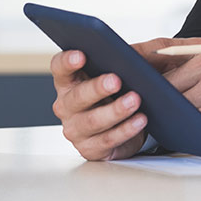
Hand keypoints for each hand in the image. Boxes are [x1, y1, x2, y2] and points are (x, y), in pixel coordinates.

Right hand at [49, 37, 200, 159]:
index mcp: (69, 80)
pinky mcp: (90, 149)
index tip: (81, 55)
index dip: (67, 61)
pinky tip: (140, 120)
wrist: (127, 123)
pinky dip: (125, 130)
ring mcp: (76, 129)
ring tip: (135, 100)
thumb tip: (141, 51)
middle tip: (116, 80)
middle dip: (97, 88)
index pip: (60, 67)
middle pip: (77, 96)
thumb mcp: (124, 69)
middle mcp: (66, 105)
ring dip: (115, 110)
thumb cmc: (120, 91)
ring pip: (93, 121)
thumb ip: (128, 57)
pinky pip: (107, 140)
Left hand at [160, 50, 200, 141]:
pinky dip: (192, 129)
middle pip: (173, 87)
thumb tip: (151, 87)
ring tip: (167, 127)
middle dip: (163, 105)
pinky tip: (188, 134)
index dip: (155, 88)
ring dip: (175, 118)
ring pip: (185, 105)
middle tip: (153, 118)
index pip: (169, 70)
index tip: (144, 100)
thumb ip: (189, 77)